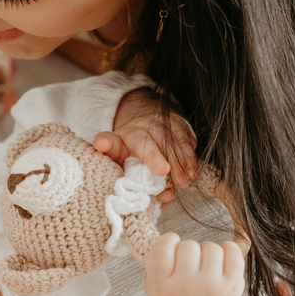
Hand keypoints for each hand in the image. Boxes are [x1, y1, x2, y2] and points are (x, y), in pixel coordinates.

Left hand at [95, 89, 196, 204]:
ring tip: (189, 178)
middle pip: (167, 144)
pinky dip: (192, 156)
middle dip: (176, 163)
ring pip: (182, 142)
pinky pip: (190, 140)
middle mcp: (154, 127)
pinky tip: (193, 170)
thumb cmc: (128, 141)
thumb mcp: (113, 144)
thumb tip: (101, 143)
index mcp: (135, 134)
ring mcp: (171, 125)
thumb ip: (108, 147)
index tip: (162, 170)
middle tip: (180, 181)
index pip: (144, 144)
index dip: (153, 157)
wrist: (142, 114)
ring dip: (187, 161)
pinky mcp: (183, 126)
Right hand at [145, 233, 245, 295]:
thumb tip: (169, 237)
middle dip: (189, 253)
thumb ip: (156, 265)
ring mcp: (210, 287)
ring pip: (210, 247)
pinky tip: (222, 260)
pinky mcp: (232, 287)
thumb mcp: (154, 292)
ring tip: (206, 271)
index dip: (169, 242)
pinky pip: (232, 251)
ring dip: (208, 254)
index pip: (163, 246)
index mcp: (160, 288)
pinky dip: (229, 250)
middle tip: (190, 269)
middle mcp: (184, 288)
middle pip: (188, 245)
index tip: (173, 248)